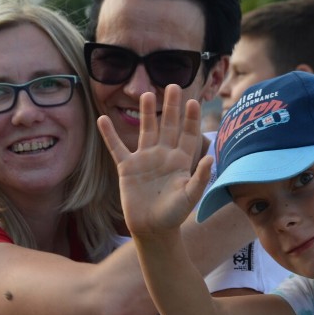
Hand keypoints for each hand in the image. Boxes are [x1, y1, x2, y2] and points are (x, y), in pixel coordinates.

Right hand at [97, 85, 210, 236]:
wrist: (151, 229)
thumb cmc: (174, 215)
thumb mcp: (190, 197)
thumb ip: (200, 178)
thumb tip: (211, 159)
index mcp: (180, 161)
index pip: (188, 135)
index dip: (191, 119)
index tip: (193, 101)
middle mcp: (163, 155)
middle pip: (168, 126)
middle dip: (171, 107)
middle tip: (173, 85)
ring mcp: (144, 160)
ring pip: (145, 130)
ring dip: (146, 113)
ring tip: (146, 94)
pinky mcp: (127, 168)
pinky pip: (116, 147)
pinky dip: (109, 134)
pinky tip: (102, 119)